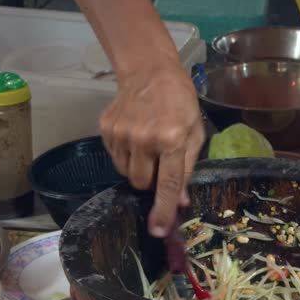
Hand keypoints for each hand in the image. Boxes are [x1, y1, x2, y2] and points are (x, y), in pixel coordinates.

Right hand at [100, 61, 204, 236]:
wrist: (148, 70)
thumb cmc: (179, 100)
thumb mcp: (194, 131)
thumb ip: (187, 167)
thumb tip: (180, 200)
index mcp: (171, 139)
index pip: (167, 184)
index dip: (162, 210)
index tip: (157, 230)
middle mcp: (144, 139)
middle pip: (142, 183)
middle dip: (152, 180)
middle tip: (160, 160)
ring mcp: (121, 134)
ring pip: (126, 173)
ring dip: (138, 168)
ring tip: (148, 145)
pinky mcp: (106, 129)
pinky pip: (115, 158)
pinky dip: (126, 154)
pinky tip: (135, 135)